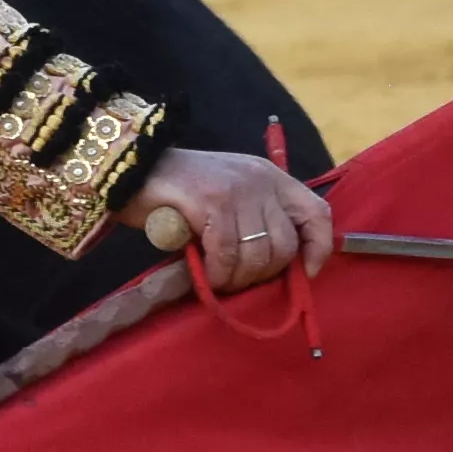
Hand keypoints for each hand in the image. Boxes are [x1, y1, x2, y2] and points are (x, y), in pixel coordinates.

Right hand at [131, 146, 332, 293]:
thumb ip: (257, 219)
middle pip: (285, 244)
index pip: (317, 213)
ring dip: (239, 279)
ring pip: (258, 255)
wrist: (133, 171)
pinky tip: (207, 277)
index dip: (319, 247)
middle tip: (239, 280)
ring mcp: (238, 190)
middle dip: (264, 273)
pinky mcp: (213, 203)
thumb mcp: (231, 196)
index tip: (307, 272)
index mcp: (272, 177)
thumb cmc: (181, 192)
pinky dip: (218, 275)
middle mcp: (261, 180)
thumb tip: (278, 267)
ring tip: (221, 281)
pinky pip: (227, 255)